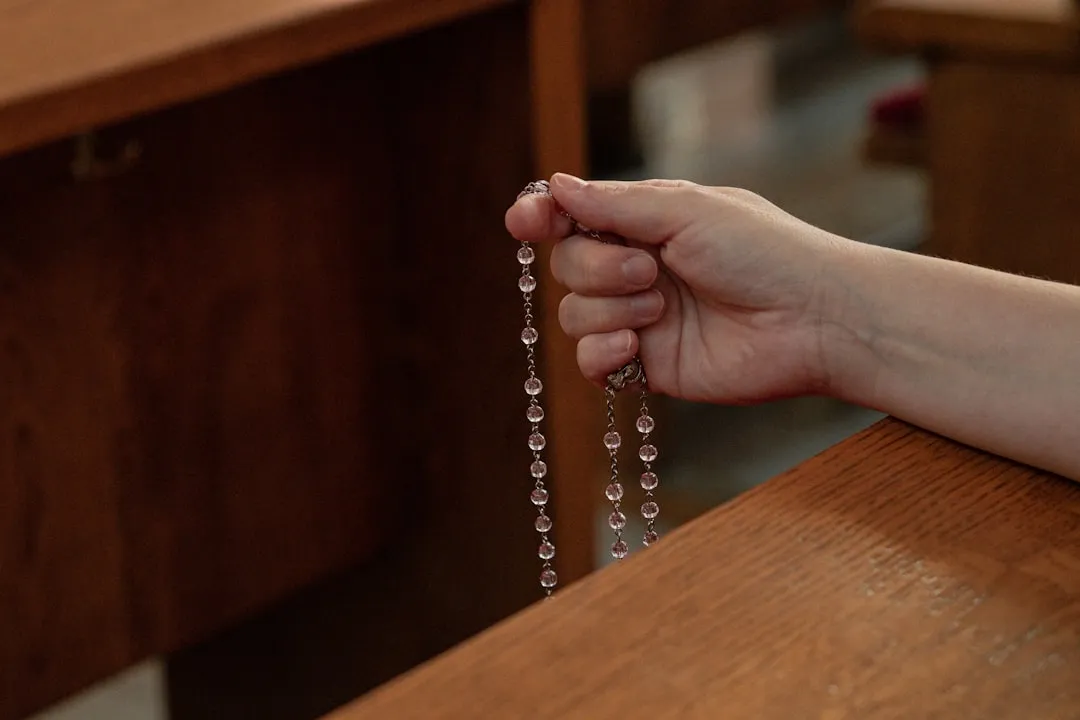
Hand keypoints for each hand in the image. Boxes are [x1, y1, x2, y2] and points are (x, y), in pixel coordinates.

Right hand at [505, 174, 854, 404]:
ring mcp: (640, 318)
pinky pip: (591, 363)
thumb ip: (615, 203)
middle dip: (595, 267)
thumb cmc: (764, 252)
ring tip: (660, 310)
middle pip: (565, 266)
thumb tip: (555, 185)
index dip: (541, 217)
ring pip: (574, 315)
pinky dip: (603, 354)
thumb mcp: (687, 210)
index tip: (525, 222)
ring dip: (608, 310)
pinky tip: (637, 347)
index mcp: (645, 223)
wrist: (813, 320)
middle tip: (648, 270)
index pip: (572, 216)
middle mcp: (637, 268)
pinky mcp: (647, 366)